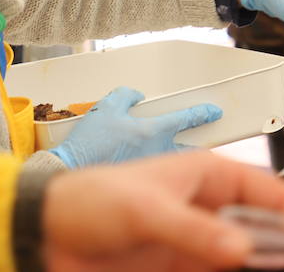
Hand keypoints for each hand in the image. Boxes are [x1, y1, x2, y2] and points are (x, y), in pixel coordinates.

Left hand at [42, 148, 283, 271]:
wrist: (41, 234)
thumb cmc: (89, 201)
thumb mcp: (145, 212)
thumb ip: (195, 233)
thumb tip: (244, 250)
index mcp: (205, 174)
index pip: (266, 191)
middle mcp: (205, 206)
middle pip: (263, 224)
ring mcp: (193, 239)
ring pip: (246, 253)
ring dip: (269, 262)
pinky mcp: (176, 266)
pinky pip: (218, 270)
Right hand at [48, 87, 221, 168]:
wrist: (69, 178)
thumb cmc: (87, 145)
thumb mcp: (105, 110)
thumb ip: (124, 97)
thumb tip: (136, 95)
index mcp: (152, 131)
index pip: (186, 119)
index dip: (202, 113)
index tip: (215, 111)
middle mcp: (157, 153)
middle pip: (189, 149)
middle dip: (201, 145)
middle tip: (208, 141)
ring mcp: (151, 172)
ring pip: (174, 165)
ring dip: (180, 162)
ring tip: (183, 161)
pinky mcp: (140, 187)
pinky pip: (157, 178)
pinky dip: (159, 175)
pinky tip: (152, 176)